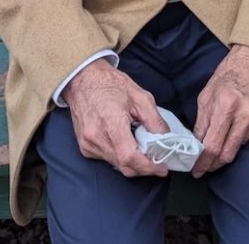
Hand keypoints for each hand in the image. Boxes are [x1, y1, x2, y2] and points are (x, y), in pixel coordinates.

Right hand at [62, 58, 168, 176]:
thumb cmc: (110, 84)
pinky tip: (127, 143)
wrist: (83, 80)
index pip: (129, 156)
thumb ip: (154, 119)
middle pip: (124, 165)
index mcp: (110, 122)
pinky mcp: (84, 147)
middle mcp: (96, 138)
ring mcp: (88, 145)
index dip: (148, 166)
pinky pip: (107, 159)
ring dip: (132, 162)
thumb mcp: (139, 96)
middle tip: (158, 161)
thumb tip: (165, 138)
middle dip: (143, 167)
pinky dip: (120, 156)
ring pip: (115, 165)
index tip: (162, 168)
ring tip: (143, 149)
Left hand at [192, 45, 248, 176]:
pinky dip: (245, 133)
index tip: (197, 171)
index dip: (203, 162)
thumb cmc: (231, 71)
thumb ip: (202, 121)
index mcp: (227, 104)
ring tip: (226, 131)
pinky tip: (244, 119)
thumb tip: (197, 146)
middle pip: (228, 153)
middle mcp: (247, 113)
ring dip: (230, 144)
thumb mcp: (208, 93)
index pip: (212, 145)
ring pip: (241, 145)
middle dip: (214, 163)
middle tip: (206, 166)